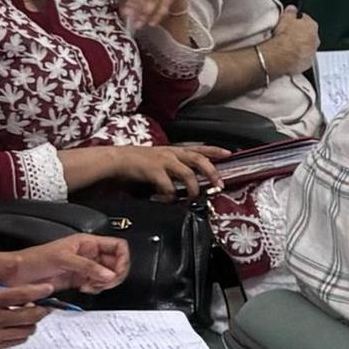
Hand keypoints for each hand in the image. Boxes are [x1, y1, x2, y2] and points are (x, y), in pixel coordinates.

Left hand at [0, 232, 129, 297]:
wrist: (19, 275)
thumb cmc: (36, 259)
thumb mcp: (63, 259)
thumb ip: (87, 267)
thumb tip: (109, 274)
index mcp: (87, 242)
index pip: (117, 246)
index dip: (123, 258)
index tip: (117, 271)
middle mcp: (88, 254)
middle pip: (116, 262)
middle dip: (114, 274)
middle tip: (106, 282)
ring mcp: (84, 268)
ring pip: (107, 275)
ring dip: (105, 283)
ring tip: (93, 286)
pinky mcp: (78, 280)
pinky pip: (97, 284)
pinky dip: (96, 289)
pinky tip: (86, 289)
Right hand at [0, 282, 50, 348]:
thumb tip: (15, 265)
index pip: (21, 295)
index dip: (39, 291)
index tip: (49, 288)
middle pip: (30, 316)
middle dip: (42, 309)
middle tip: (44, 305)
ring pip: (26, 330)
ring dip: (32, 322)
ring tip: (29, 315)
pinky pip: (15, 341)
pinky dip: (20, 333)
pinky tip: (16, 327)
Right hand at [87, 142, 225, 198]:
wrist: (118, 159)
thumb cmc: (140, 161)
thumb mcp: (161, 159)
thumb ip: (175, 166)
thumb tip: (190, 180)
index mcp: (175, 150)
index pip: (200, 148)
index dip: (215, 150)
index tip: (230, 153)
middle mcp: (172, 153)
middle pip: (199, 160)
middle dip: (212, 172)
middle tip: (219, 184)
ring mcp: (164, 161)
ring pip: (187, 174)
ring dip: (193, 188)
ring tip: (194, 197)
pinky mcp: (154, 170)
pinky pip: (168, 186)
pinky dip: (171, 195)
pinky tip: (169, 200)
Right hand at [257, 5, 321, 82]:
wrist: (281, 55)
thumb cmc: (284, 37)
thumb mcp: (285, 18)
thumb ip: (290, 11)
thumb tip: (291, 8)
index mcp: (312, 26)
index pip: (306, 19)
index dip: (297, 20)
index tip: (292, 22)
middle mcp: (315, 39)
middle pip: (308, 34)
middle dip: (300, 34)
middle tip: (289, 35)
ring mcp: (312, 52)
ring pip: (307, 47)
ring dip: (300, 47)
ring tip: (288, 47)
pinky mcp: (307, 63)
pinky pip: (303, 58)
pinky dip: (298, 57)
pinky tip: (289, 56)